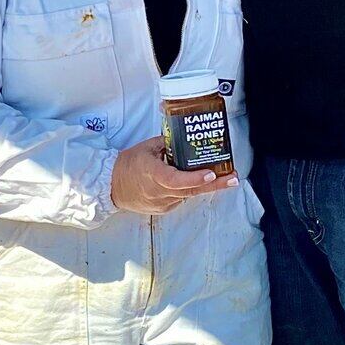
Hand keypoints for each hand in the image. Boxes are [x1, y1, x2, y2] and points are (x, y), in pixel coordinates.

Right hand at [111, 136, 234, 213]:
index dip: (194, 178)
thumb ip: (167, 143)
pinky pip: (181, 198)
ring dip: (205, 185)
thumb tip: (185, 136)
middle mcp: (158, 191)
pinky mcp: (163, 209)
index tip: (211, 174)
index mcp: (152, 174)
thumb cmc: (128, 164)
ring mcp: (162, 203)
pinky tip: (196, 182)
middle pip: (190, 189)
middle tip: (234, 179)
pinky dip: (189, 189)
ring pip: (188, 194)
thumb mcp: (146, 148)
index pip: (175, 179)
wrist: (111, 187)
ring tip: (226, 178)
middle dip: (215, 184)